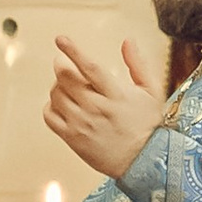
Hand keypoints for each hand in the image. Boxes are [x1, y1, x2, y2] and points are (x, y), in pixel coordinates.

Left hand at [45, 35, 164, 180]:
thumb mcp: (151, 91)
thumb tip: (127, 41)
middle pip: (66, 79)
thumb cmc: (148, 125)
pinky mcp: (72, 138)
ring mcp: (82, 124)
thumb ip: (137, 64)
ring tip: (68, 86)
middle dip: (62, 65)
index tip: (61, 39)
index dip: (74, 51)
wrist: (144, 162)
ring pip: (56, 96)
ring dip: (58, 85)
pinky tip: (62, 104)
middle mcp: (97, 108)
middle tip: (64, 63)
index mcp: (116, 95)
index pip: (90, 67)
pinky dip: (50, 105)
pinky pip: (50, 116)